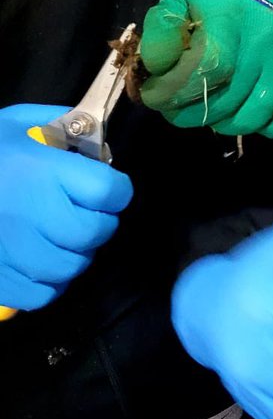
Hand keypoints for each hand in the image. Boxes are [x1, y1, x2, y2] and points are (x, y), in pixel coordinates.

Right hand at [0, 104, 133, 309]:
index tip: (106, 189)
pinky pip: (41, 296)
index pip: (110, 191)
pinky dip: (47, 284)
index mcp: (40, 170)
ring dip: (74, 255)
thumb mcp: (13, 123)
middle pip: (93, 233)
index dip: (116, 190)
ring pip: (71, 268)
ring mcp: (9, 251)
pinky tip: (38, 263)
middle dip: (99, 224)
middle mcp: (29, 213)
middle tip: (84, 215)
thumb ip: (59, 125)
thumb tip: (94, 138)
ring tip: (59, 239)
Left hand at [140, 0, 272, 137]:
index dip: (176, 91)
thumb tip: (158, 69)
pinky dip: (263, 128)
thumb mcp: (183, 2)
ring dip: (222, 122)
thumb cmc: (223, 2)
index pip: (208, 68)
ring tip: (213, 106)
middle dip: (189, 113)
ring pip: (249, 120)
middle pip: (224, 102)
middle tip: (177, 107)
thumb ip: (162, 33)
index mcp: (234, 17)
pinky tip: (250, 109)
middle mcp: (270, 45)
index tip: (156, 96)